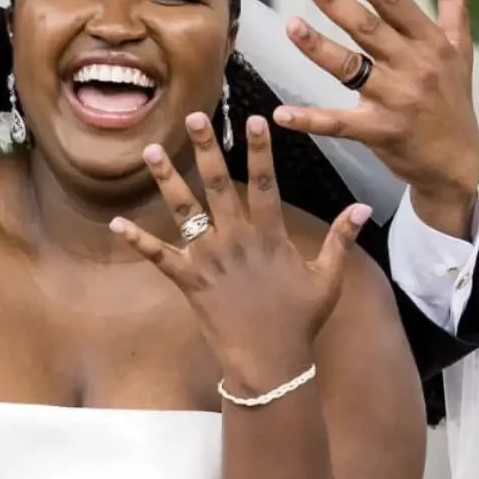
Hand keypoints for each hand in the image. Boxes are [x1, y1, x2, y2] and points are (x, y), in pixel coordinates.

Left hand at [111, 111, 369, 393]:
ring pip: (185, 211)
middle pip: (219, 184)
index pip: (266, 182)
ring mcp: (210, 259)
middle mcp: (237, 239)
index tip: (255, 119)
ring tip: (151, 151)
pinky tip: (116, 223)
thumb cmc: (300, 322)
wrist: (270, 361)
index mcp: (269, 236)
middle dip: (206, 149)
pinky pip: (159, 257)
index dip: (261, 149)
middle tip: (193, 117)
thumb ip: (341, 240)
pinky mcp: (189, 281)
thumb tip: (363, 208)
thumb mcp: (327, 279)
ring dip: (167, 180)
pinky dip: (138, 240)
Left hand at [274, 0, 478, 237]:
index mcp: (431, 44)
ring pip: (350, 69)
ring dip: (318, 47)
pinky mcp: (380, 133)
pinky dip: (309, 120)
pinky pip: (338, 124)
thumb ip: (455, 3)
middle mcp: (415, 67)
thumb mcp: (460, 51)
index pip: (395, 3)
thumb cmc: (454, 102)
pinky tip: (281, 113)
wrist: (456, 163)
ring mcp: (397, 100)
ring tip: (291, 25)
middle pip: (368, 29)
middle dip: (336, 1)